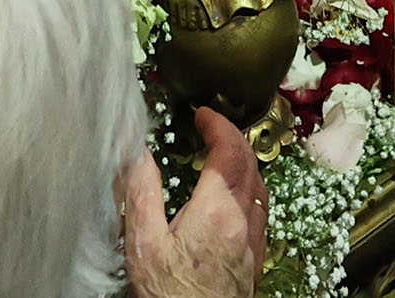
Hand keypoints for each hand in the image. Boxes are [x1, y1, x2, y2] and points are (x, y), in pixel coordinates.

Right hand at [121, 108, 267, 297]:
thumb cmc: (168, 297)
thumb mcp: (143, 244)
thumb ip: (141, 192)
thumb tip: (135, 151)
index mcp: (217, 211)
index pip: (228, 150)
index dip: (218, 124)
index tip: (203, 114)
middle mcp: (242, 223)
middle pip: (249, 163)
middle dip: (233, 137)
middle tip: (213, 126)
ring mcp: (252, 243)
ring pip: (259, 187)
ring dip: (245, 162)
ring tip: (224, 154)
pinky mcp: (254, 261)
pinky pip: (259, 211)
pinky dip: (249, 189)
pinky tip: (234, 198)